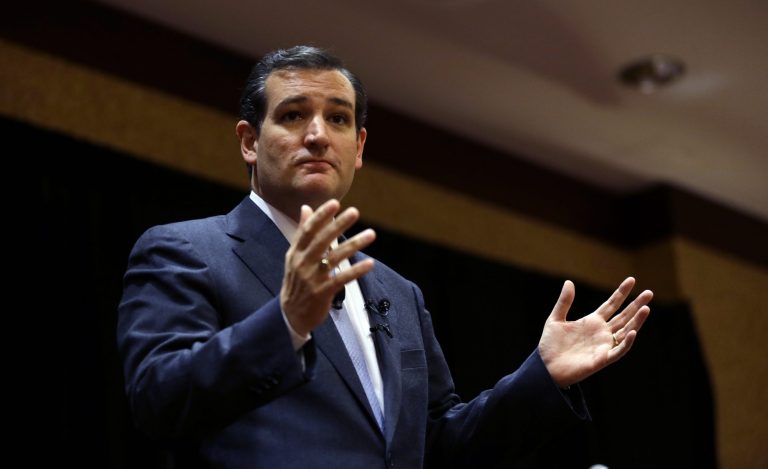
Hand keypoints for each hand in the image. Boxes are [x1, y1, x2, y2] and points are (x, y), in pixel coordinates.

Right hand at [281, 199, 375, 336]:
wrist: (291, 315)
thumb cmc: (296, 281)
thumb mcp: (294, 256)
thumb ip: (302, 232)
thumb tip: (306, 208)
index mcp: (296, 252)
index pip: (308, 230)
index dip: (321, 216)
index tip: (335, 203)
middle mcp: (302, 263)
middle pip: (322, 240)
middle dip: (338, 225)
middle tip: (354, 212)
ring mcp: (312, 278)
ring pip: (335, 258)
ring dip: (354, 244)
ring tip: (371, 234)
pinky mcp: (322, 293)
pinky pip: (342, 279)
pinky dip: (356, 271)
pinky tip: (370, 263)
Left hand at [538, 277, 652, 387]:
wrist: (546, 368)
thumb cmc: (550, 345)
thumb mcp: (555, 319)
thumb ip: (564, 302)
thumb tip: (569, 281)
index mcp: (592, 321)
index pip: (611, 304)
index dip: (621, 293)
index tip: (632, 280)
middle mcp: (601, 332)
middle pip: (623, 316)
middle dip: (636, 305)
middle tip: (649, 293)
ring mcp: (603, 345)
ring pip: (625, 331)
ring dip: (636, 321)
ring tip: (646, 308)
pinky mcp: (602, 359)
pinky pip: (618, 350)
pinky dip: (626, 342)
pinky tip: (633, 331)